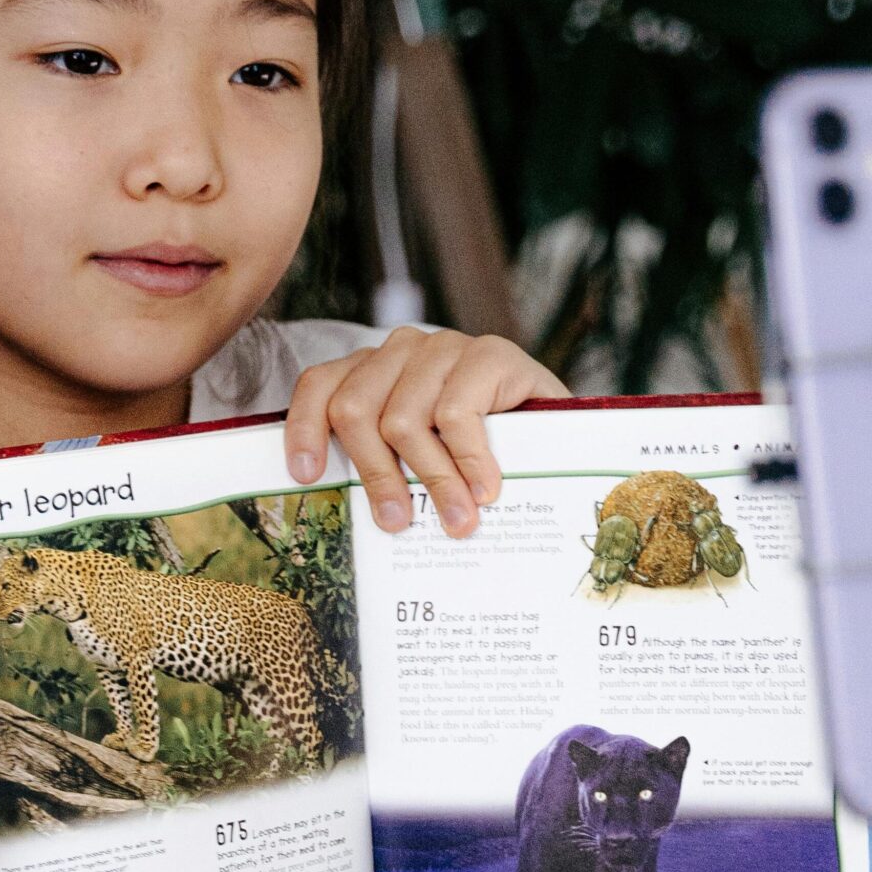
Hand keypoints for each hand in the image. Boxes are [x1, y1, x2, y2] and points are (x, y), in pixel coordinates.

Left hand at [284, 326, 567, 536]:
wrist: (566, 435)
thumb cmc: (482, 456)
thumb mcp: (423, 458)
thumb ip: (387, 466)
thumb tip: (357, 520)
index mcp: (374, 371)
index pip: (320, 386)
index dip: (305, 428)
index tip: (307, 477)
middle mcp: (403, 350)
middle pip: (355, 410)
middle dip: (375, 475)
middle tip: (397, 524)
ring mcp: (446, 348)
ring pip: (403, 420)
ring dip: (431, 480)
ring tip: (457, 521)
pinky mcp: (491, 354)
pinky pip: (457, 414)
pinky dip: (469, 460)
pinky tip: (486, 490)